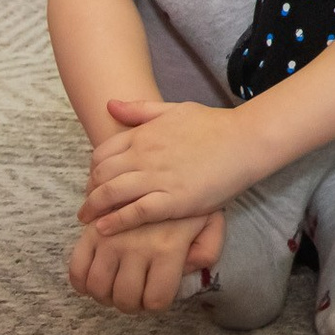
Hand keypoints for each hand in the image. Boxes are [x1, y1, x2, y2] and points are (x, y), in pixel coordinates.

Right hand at [68, 211, 222, 313]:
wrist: (169, 169)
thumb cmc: (192, 202)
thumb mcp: (212, 223)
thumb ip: (207, 251)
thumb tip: (184, 270)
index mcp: (167, 248)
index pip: (156, 299)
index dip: (157, 305)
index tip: (158, 297)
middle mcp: (136, 246)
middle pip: (124, 298)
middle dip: (132, 305)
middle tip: (137, 297)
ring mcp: (110, 240)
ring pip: (97, 287)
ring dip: (106, 297)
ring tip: (118, 288)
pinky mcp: (91, 232)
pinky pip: (77, 268)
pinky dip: (82, 283)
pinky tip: (97, 280)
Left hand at [80, 100, 264, 233]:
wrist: (247, 141)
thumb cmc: (216, 124)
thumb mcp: (177, 109)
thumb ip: (141, 109)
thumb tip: (109, 105)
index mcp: (144, 135)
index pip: (101, 154)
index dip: (93, 170)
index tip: (95, 182)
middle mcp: (144, 156)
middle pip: (101, 176)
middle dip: (89, 191)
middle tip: (89, 204)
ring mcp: (157, 178)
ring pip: (110, 194)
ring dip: (93, 209)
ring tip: (88, 220)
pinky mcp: (172, 201)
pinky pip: (133, 213)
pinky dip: (114, 222)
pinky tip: (104, 229)